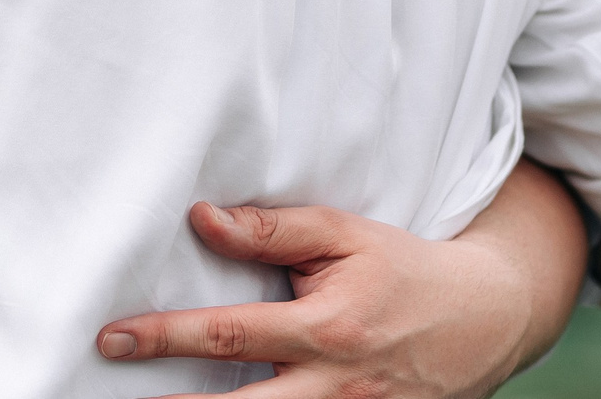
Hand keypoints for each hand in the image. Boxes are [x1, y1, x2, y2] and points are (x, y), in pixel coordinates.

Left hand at [96, 193, 573, 398]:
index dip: (165, 338)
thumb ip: (272, 231)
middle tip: (114, 398)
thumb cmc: (404, 268)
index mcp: (326, 330)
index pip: (229, 335)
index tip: (113, 339)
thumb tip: (201, 219)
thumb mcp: (343, 235)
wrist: (487, 318)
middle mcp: (335, 387)